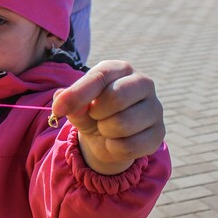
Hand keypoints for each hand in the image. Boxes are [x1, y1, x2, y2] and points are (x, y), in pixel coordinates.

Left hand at [51, 60, 165, 174]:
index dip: (77, 94)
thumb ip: (69, 102)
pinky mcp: (159, 133)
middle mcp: (143, 83)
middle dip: (96, 113)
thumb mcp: (76, 106)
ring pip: (123, 124)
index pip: (100, 76)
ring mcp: (155, 108)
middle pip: (117, 97)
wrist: (108, 138)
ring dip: (105, 131)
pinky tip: (116, 142)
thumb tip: (60, 100)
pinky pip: (130, 146)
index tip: (58, 110)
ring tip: (106, 128)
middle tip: (95, 116)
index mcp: (120, 69)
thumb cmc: (92, 113)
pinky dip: (114, 148)